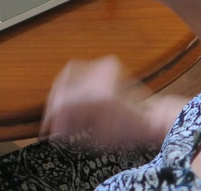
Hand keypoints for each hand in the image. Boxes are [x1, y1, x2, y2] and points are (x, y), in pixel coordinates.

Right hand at [41, 55, 159, 147]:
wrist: (152, 116)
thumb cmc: (130, 130)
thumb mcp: (98, 137)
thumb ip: (72, 130)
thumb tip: (54, 129)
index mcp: (99, 98)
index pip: (64, 103)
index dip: (52, 116)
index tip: (47, 126)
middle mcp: (100, 78)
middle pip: (63, 85)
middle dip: (54, 102)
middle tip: (52, 116)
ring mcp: (104, 67)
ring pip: (68, 72)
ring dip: (61, 89)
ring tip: (61, 104)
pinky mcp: (107, 63)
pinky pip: (78, 67)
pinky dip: (71, 80)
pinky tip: (72, 92)